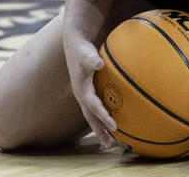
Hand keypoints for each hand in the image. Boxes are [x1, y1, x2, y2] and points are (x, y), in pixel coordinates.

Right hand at [63, 29, 117, 148]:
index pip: (93, 107)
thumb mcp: (86, 53)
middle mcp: (82, 95)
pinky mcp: (88, 91)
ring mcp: (84, 94)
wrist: (75, 43)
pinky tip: (112, 121)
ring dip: (100, 128)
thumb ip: (92, 59)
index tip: (114, 126)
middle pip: (91, 117)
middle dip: (99, 131)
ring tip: (110, 141)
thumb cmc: (82, 48)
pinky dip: (102, 117)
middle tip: (110, 145)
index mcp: (81, 89)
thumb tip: (99, 63)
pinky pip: (96, 108)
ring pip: (92, 115)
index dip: (103, 117)